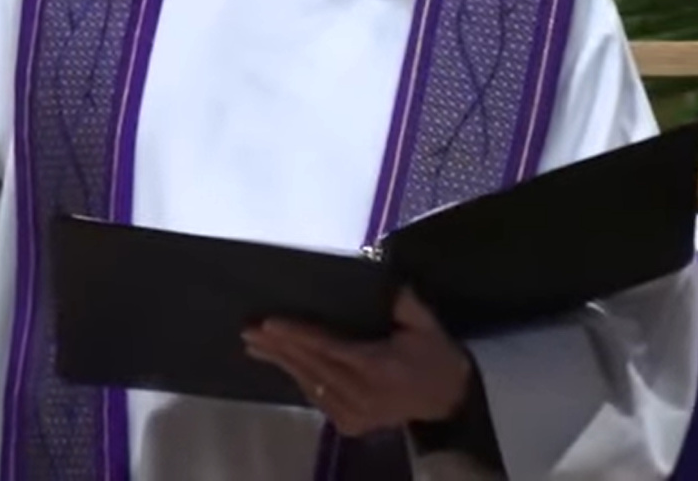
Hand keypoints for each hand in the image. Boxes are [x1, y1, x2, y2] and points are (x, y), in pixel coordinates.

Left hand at [243, 289, 473, 435]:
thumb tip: (380, 271)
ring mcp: (354, 414)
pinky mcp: (349, 424)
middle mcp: (361, 395)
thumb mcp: (426, 325)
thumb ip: (403, 301)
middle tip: (249, 330)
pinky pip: (317, 397)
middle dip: (279, 347)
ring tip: (255, 345)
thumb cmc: (435, 358)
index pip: (329, 348)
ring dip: (282, 363)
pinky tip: (281, 362)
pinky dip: (298, 378)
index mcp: (378, 369)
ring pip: (310, 384)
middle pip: (312, 366)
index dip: (297, 335)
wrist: (448, 404)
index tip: (270, 322)